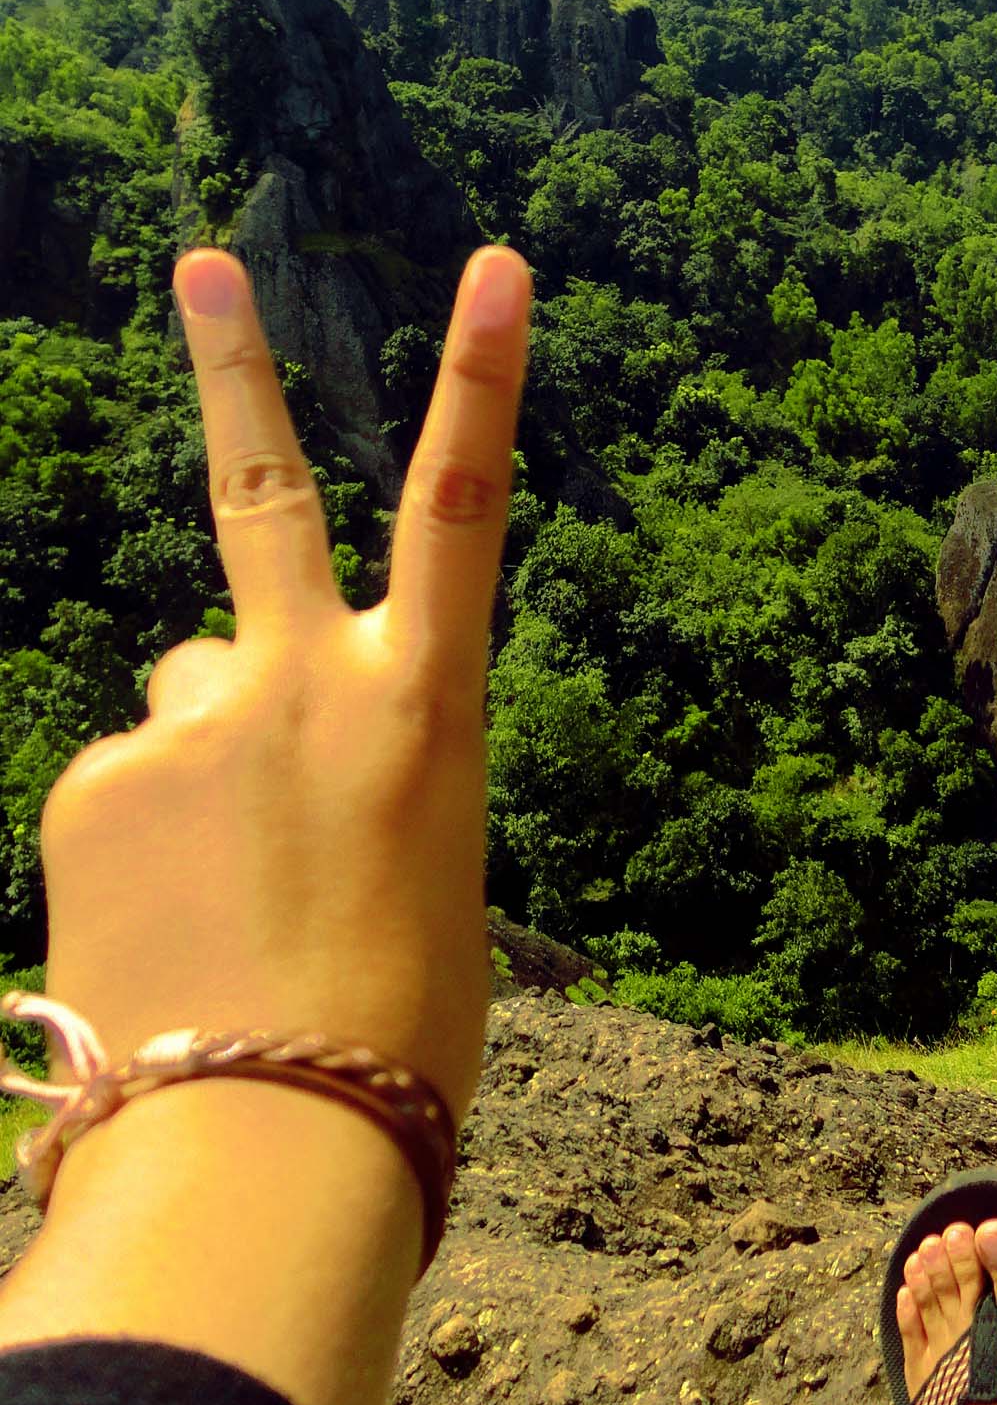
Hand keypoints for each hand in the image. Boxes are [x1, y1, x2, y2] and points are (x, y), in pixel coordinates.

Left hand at [36, 242, 532, 1125]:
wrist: (265, 1142)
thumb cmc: (396, 1035)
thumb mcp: (425, 880)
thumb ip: (356, 777)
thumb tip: (265, 756)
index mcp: (426, 708)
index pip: (464, 507)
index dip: (484, 375)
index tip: (495, 262)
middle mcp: (304, 683)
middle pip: (261, 491)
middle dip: (232, 367)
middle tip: (203, 265)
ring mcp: (187, 725)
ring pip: (188, 690)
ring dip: (204, 743)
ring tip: (225, 879)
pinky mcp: (93, 786)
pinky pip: (126, 783)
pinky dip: (145, 839)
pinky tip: (167, 927)